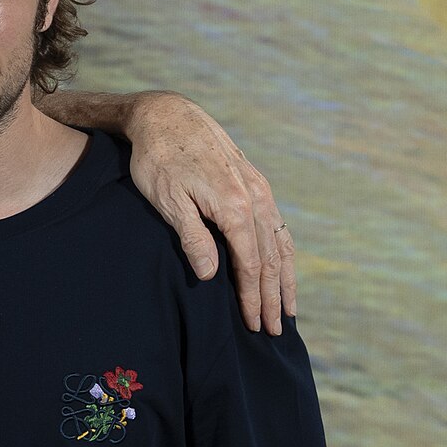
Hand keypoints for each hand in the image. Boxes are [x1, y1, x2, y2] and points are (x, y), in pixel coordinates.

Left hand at [125, 93, 295, 333]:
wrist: (168, 115)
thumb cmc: (158, 160)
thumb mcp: (167, 201)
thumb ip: (192, 238)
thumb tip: (212, 275)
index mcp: (234, 207)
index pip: (250, 265)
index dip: (253, 298)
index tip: (254, 326)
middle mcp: (255, 198)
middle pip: (271, 259)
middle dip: (274, 298)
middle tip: (275, 331)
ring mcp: (259, 188)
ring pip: (280, 242)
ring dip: (285, 279)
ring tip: (288, 310)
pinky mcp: (255, 182)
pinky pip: (277, 224)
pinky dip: (283, 251)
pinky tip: (282, 267)